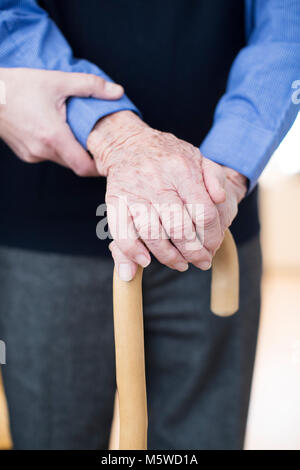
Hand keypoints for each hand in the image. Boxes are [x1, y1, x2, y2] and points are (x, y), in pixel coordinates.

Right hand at [0, 67, 123, 175]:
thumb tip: (118, 92)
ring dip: (72, 149)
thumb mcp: (57, 80)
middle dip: (88, 154)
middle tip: (98, 139)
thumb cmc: (18, 86)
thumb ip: (91, 86)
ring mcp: (33, 155)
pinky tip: (56, 129)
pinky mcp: (26, 154)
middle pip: (75, 163)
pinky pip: (49, 156)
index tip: (110, 157)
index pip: (84, 167)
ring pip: (63, 160)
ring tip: (76, 130)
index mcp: (54, 137)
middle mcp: (43, 151)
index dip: (100, 166)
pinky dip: (58, 147)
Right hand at [88, 111, 246, 279]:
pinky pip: (122, 232)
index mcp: (183, 170)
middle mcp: (158, 181)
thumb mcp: (199, 158)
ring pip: (153, 234)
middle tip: (202, 262)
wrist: (129, 143)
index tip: (213, 247)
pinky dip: (132, 250)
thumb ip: (215, 178)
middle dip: (194, 252)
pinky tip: (145, 261)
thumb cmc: (169, 157)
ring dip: (169, 257)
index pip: (203, 212)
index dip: (212, 236)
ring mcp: (134, 193)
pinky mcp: (115, 202)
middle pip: (180, 228)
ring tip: (181, 264)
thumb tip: (221, 199)